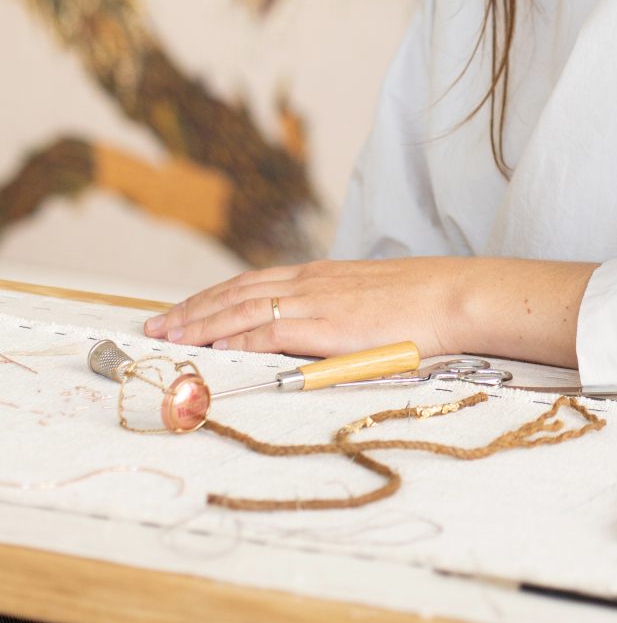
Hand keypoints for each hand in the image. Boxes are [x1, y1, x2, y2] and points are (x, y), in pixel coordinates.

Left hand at [143, 257, 465, 358]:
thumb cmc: (424, 304)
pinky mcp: (324, 325)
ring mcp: (315, 301)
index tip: (184, 310)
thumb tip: (317, 340)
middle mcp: (310, 281)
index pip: (253, 282)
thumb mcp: (372, 303)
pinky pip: (267, 330)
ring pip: (242, 307)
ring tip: (170, 336)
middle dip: (193, 308)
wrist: (453, 296)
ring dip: (200, 321)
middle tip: (157, 325)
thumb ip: (339, 316)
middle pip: (237, 291)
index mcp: (321, 276)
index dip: (214, 297)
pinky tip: (211, 346)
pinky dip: (234, 336)